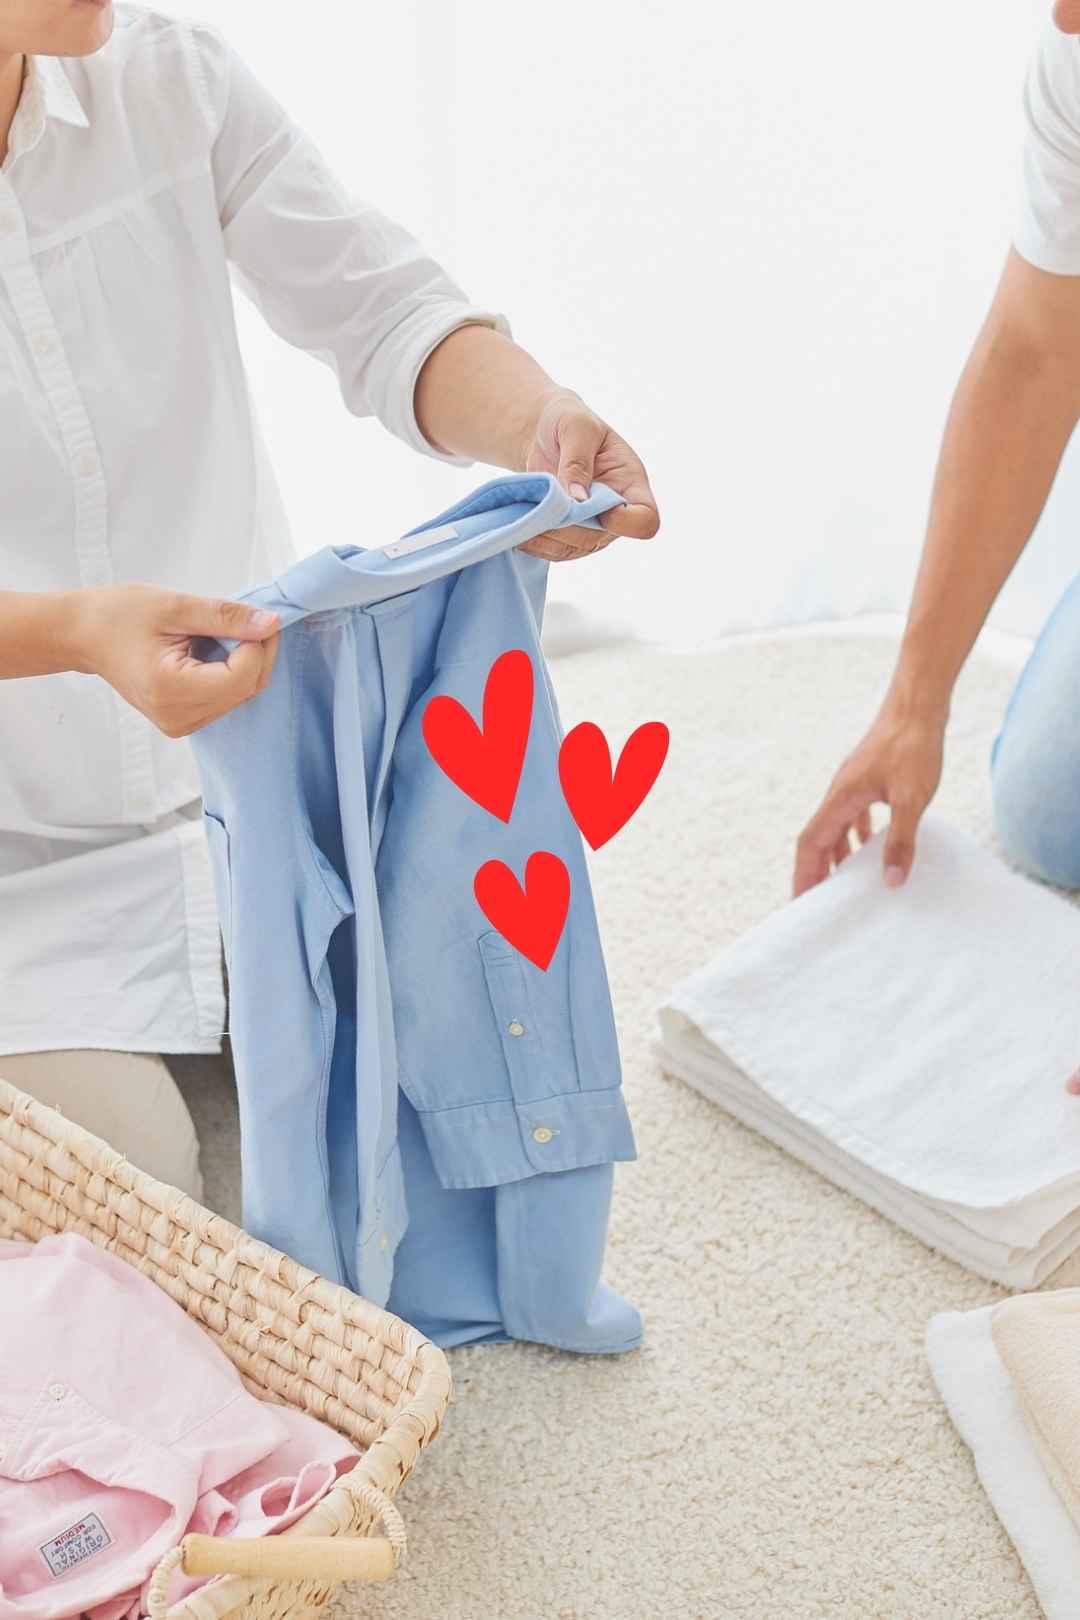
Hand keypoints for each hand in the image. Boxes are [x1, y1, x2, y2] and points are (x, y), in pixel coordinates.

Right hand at [68, 584, 279, 737]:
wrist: (83, 636)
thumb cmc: (119, 615)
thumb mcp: (175, 606)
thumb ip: (226, 617)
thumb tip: (271, 624)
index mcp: (172, 691)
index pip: (243, 677)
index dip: (259, 645)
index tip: (254, 617)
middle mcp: (178, 718)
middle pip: (247, 689)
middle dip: (257, 653)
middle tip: (246, 619)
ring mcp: (180, 725)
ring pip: (241, 695)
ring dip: (245, 662)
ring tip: (220, 633)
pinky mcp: (183, 722)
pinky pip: (226, 699)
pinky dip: (230, 673)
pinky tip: (213, 650)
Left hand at [517, 390, 659, 560]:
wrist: (545, 433)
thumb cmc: (569, 421)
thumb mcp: (576, 426)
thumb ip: (577, 460)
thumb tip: (577, 500)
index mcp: (630, 483)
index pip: (645, 520)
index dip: (624, 523)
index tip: (591, 504)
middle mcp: (616, 511)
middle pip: (600, 538)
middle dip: (568, 526)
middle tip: (541, 503)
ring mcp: (593, 527)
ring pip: (575, 549)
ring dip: (547, 537)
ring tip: (524, 514)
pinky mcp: (569, 535)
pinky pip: (555, 551)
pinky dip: (535, 543)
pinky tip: (519, 526)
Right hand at [792, 692, 947, 896]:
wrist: (918, 705)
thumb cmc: (913, 747)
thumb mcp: (911, 799)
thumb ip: (900, 841)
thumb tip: (890, 881)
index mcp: (841, 798)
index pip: (811, 844)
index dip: (804, 874)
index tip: (801, 903)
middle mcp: (840, 793)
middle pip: (818, 839)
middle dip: (816, 871)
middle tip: (819, 903)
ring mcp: (852, 785)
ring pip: (835, 827)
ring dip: (836, 855)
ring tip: (844, 883)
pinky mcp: (867, 779)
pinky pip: (853, 815)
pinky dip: (856, 836)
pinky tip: (871, 846)